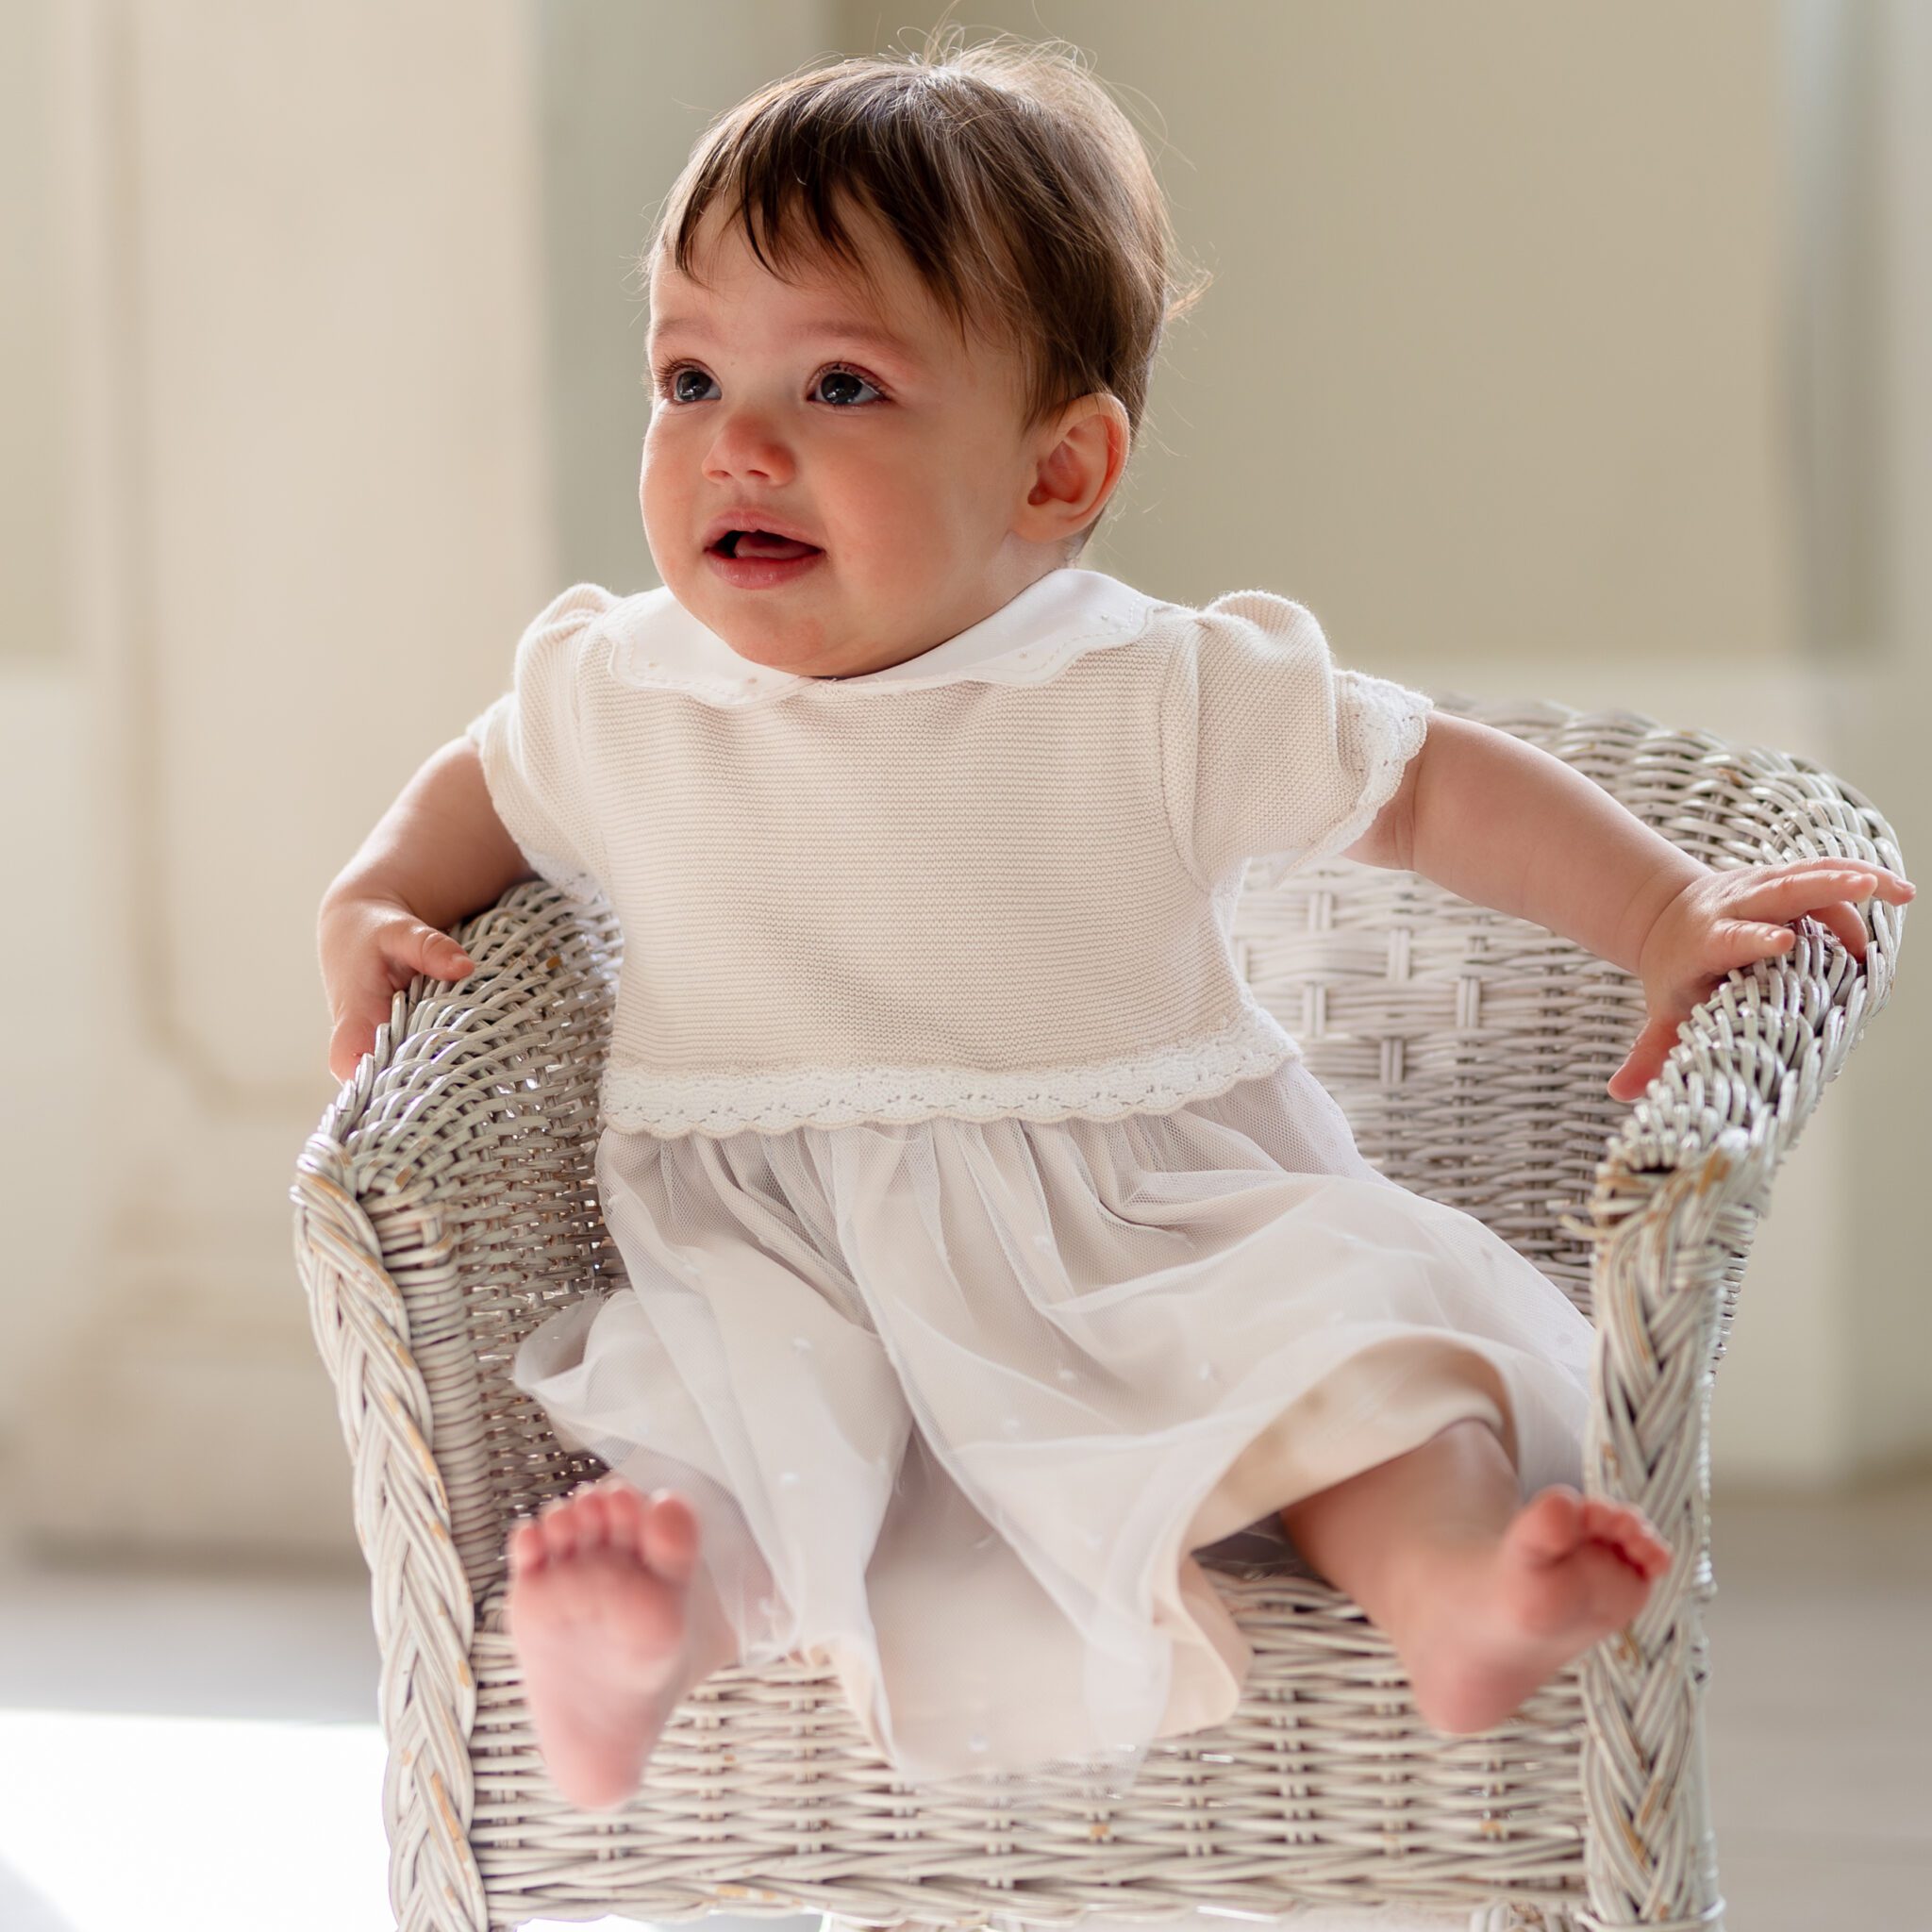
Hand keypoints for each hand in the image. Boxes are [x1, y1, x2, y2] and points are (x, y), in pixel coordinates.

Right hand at [318, 886, 476, 1084]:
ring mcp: (377, 1046)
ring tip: (468, 1077)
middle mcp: (361, 1039)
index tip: (415, 1080)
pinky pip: (413, 1064)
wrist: (358, 929)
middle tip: (461, 1083)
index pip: (348, 1063)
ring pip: (400, 1077)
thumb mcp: (400, 930)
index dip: (373, 1082)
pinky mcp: (393, 1044)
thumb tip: (464, 967)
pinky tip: (467, 1063)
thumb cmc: (373, 931)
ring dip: (431, 1078)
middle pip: (380, 1082)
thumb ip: (429, 947)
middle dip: (417, 1087)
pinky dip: (437, 1062)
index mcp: (355, 1015)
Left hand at [1607, 858, 1915, 1101]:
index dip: (1751, 938)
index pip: (1729, 937)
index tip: (1780, 942)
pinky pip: (1822, 874)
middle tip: (1865, 889)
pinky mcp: (1782, 879)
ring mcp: (1759, 887)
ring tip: (1902, 893)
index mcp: (1705, 941)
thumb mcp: (1663, 1011)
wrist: (1663, 918)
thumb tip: (1620, 1091)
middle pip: (1779, 892)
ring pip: (1808, 875)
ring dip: (1854, 879)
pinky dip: (1858, 879)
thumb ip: (1650, 1051)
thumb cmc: (1674, 976)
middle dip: (1821, 888)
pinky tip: (1897, 892)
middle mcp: (1733, 907)